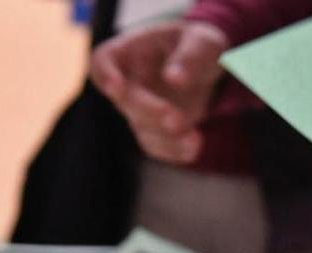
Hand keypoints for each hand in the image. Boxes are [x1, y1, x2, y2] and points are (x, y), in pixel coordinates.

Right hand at [90, 21, 228, 163]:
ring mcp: (138, 110)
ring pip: (142, 128)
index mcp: (131, 51)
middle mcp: (128, 82)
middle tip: (177, 120)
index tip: (116, 86)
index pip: (103, 60)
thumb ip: (190, 56)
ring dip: (166, 138)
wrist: (208, 69)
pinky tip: (193, 148)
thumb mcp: (203, 42)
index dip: (105, 74)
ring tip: (195, 139)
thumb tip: (173, 78)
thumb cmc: (198, 46)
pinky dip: (174, 150)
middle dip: (150, 112)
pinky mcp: (153, 131)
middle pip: (126, 101)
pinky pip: (157, 145)